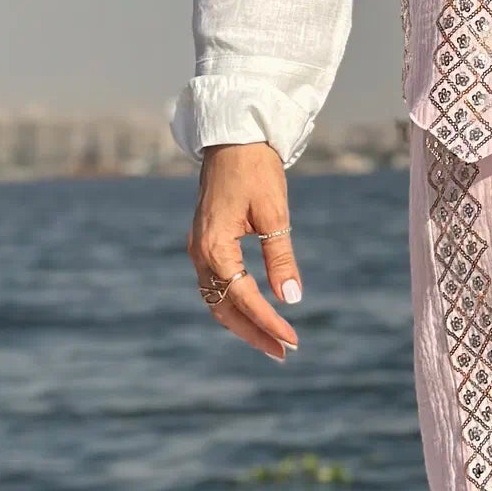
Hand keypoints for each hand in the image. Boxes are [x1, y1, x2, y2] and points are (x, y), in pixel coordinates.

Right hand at [187, 141, 300, 361]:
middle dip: (253, 333)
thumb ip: (281, 257)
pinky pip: (215, 285)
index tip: (293, 340)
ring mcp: (198, 248)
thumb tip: (291, 298)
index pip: (243, 297)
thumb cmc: (256, 169)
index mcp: (214, 245)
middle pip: (223, 308)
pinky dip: (234, 304)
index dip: (268, 321)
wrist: (233, 137)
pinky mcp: (204, 243)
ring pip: (216, 299)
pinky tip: (255, 313)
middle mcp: (199, 252)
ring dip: (242, 323)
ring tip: (273, 341)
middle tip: (284, 353)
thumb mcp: (274, 213)